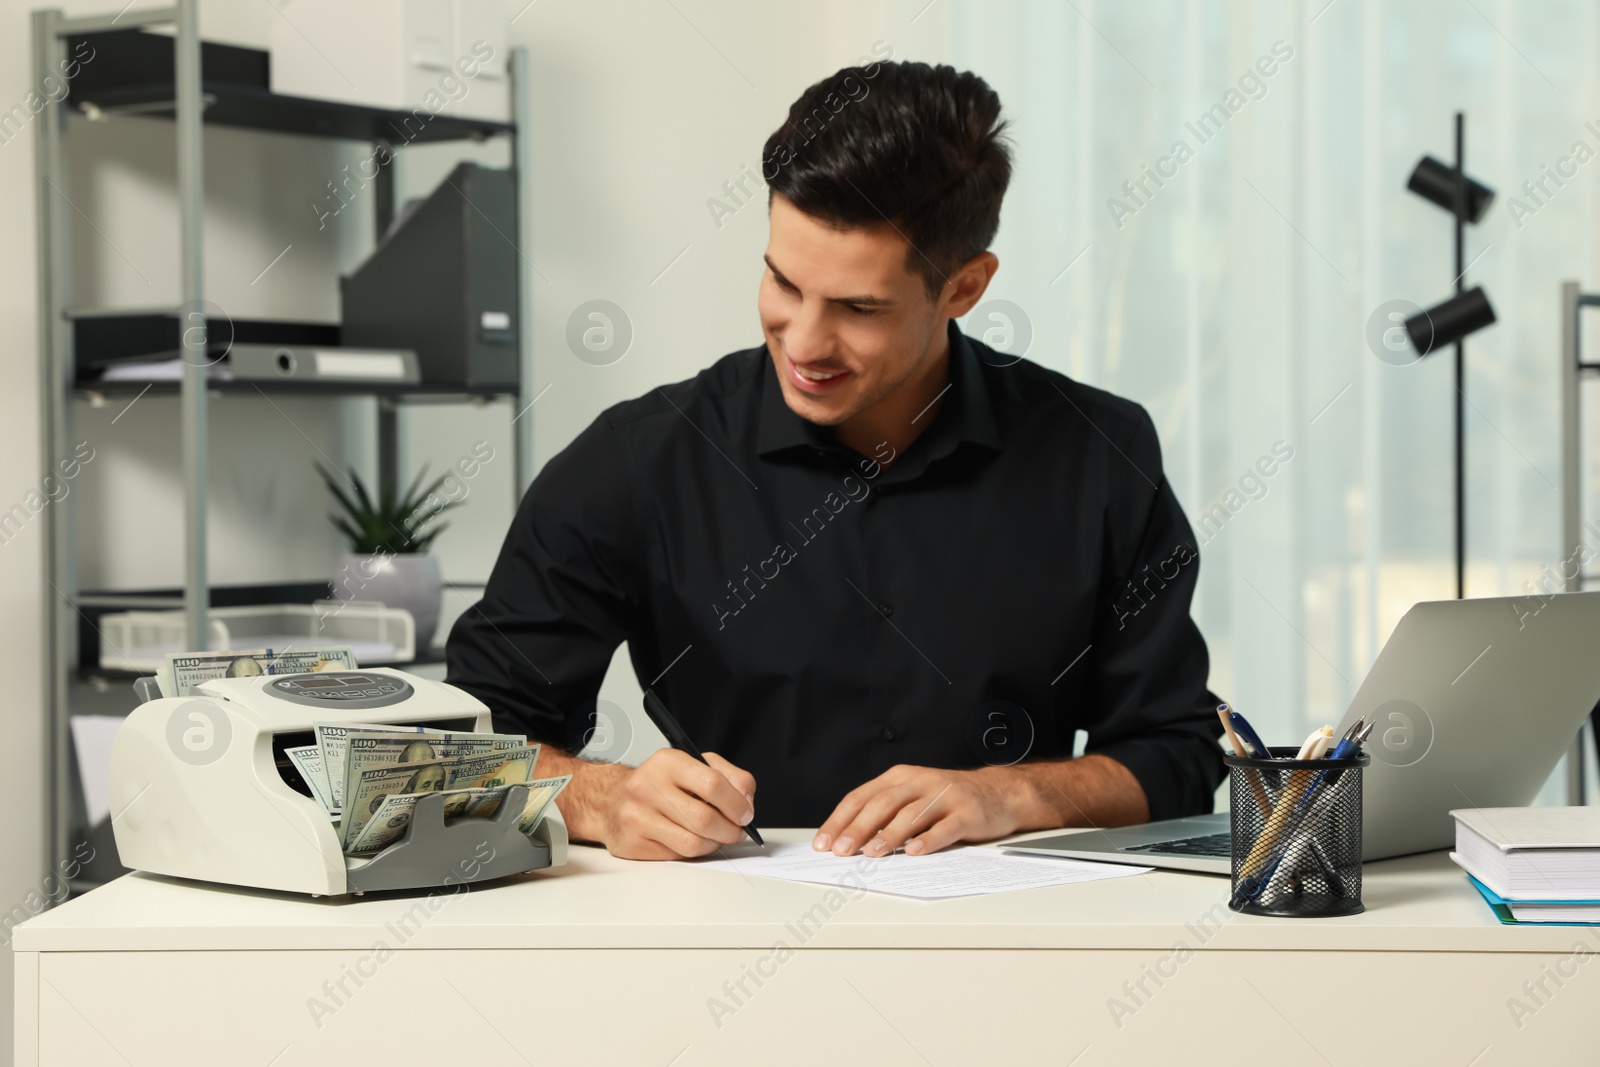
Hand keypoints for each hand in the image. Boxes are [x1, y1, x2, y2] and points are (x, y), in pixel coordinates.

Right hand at [599, 749, 757, 859]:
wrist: (614, 801)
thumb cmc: (661, 784)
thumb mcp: (695, 766)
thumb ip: (729, 778)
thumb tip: (746, 803)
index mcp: (667, 762)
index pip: (713, 783)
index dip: (737, 804)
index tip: (746, 814)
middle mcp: (648, 787)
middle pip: (704, 818)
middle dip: (730, 830)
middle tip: (736, 831)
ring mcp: (637, 817)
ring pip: (693, 842)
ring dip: (714, 844)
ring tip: (716, 836)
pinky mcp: (633, 843)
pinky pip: (677, 855)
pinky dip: (694, 851)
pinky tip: (692, 840)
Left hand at [813, 764, 1018, 856]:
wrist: (997, 793)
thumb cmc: (947, 800)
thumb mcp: (913, 796)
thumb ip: (885, 813)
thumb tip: (848, 841)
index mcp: (901, 777)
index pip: (862, 797)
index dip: (840, 819)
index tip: (824, 842)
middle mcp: (920, 782)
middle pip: (883, 804)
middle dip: (859, 828)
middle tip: (842, 850)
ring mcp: (945, 796)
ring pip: (912, 815)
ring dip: (890, 834)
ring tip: (873, 853)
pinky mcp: (967, 813)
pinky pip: (945, 828)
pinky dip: (929, 840)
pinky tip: (915, 852)